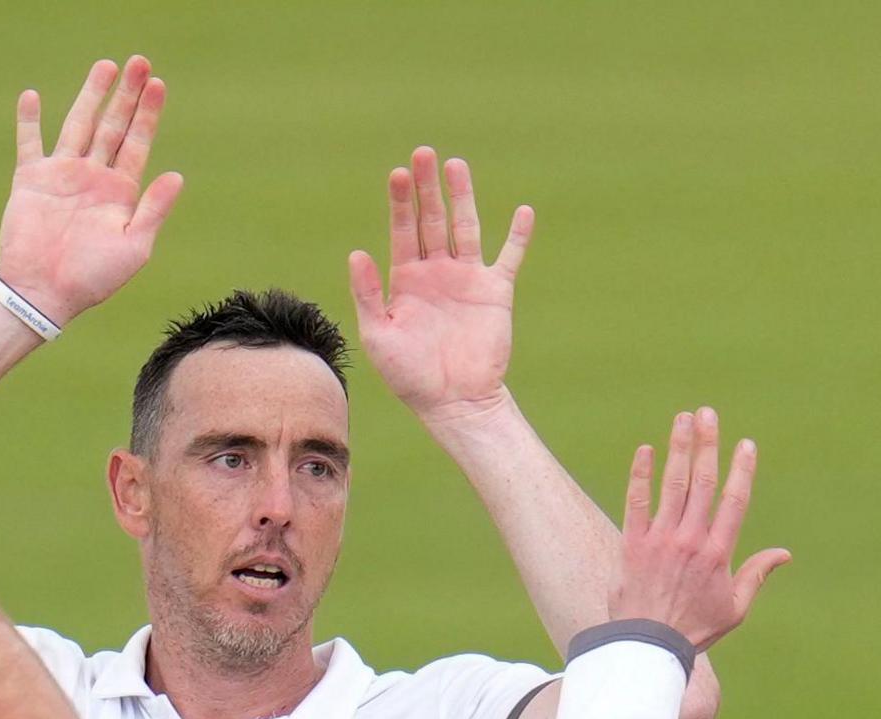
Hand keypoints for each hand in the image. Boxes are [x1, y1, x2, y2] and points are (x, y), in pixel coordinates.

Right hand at [0, 56, 184, 323]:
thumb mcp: (133, 247)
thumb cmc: (92, 279)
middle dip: (126, 94)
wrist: (43, 293)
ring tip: (105, 66)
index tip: (157, 84)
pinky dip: (29, 121)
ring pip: (78, 124)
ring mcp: (62, 175)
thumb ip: (153, 210)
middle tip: (139, 61)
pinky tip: (32, 96)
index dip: (148, 113)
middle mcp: (93, 177)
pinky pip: (30, 143)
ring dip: (90, 96)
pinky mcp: (31, 180)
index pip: (138, 143)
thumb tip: (176, 175)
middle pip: (113, 125)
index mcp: (120, 192)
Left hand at [348, 148, 533, 423]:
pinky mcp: (496, 292)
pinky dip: (518, 236)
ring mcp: (467, 279)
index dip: (400, 202)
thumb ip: (367, 294)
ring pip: (465, 228)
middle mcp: (436, 272)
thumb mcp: (377, 335)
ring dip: (462, 197)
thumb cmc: (409, 376)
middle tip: (423, 153)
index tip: (398, 173)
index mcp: (406, 280)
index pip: (402, 230)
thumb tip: (356, 253)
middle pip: (432, 220)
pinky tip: (523, 212)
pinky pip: (509, 258)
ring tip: (456, 165)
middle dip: (427, 188)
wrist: (452, 402)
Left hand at [615, 407, 790, 647]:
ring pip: (672, 484)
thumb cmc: (694, 629)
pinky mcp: (632, 544)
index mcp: (718, 553)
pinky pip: (636, 502)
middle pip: (702, 481)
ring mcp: (660, 539)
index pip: (734, 501)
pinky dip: (641, 475)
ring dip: (678, 448)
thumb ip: (758, 575)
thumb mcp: (735, 607)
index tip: (746, 444)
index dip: (742, 469)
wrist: (648, 647)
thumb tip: (784, 554)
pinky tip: (646, 450)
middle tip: (708, 414)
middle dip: (707, 444)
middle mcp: (690, 540)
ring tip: (682, 419)